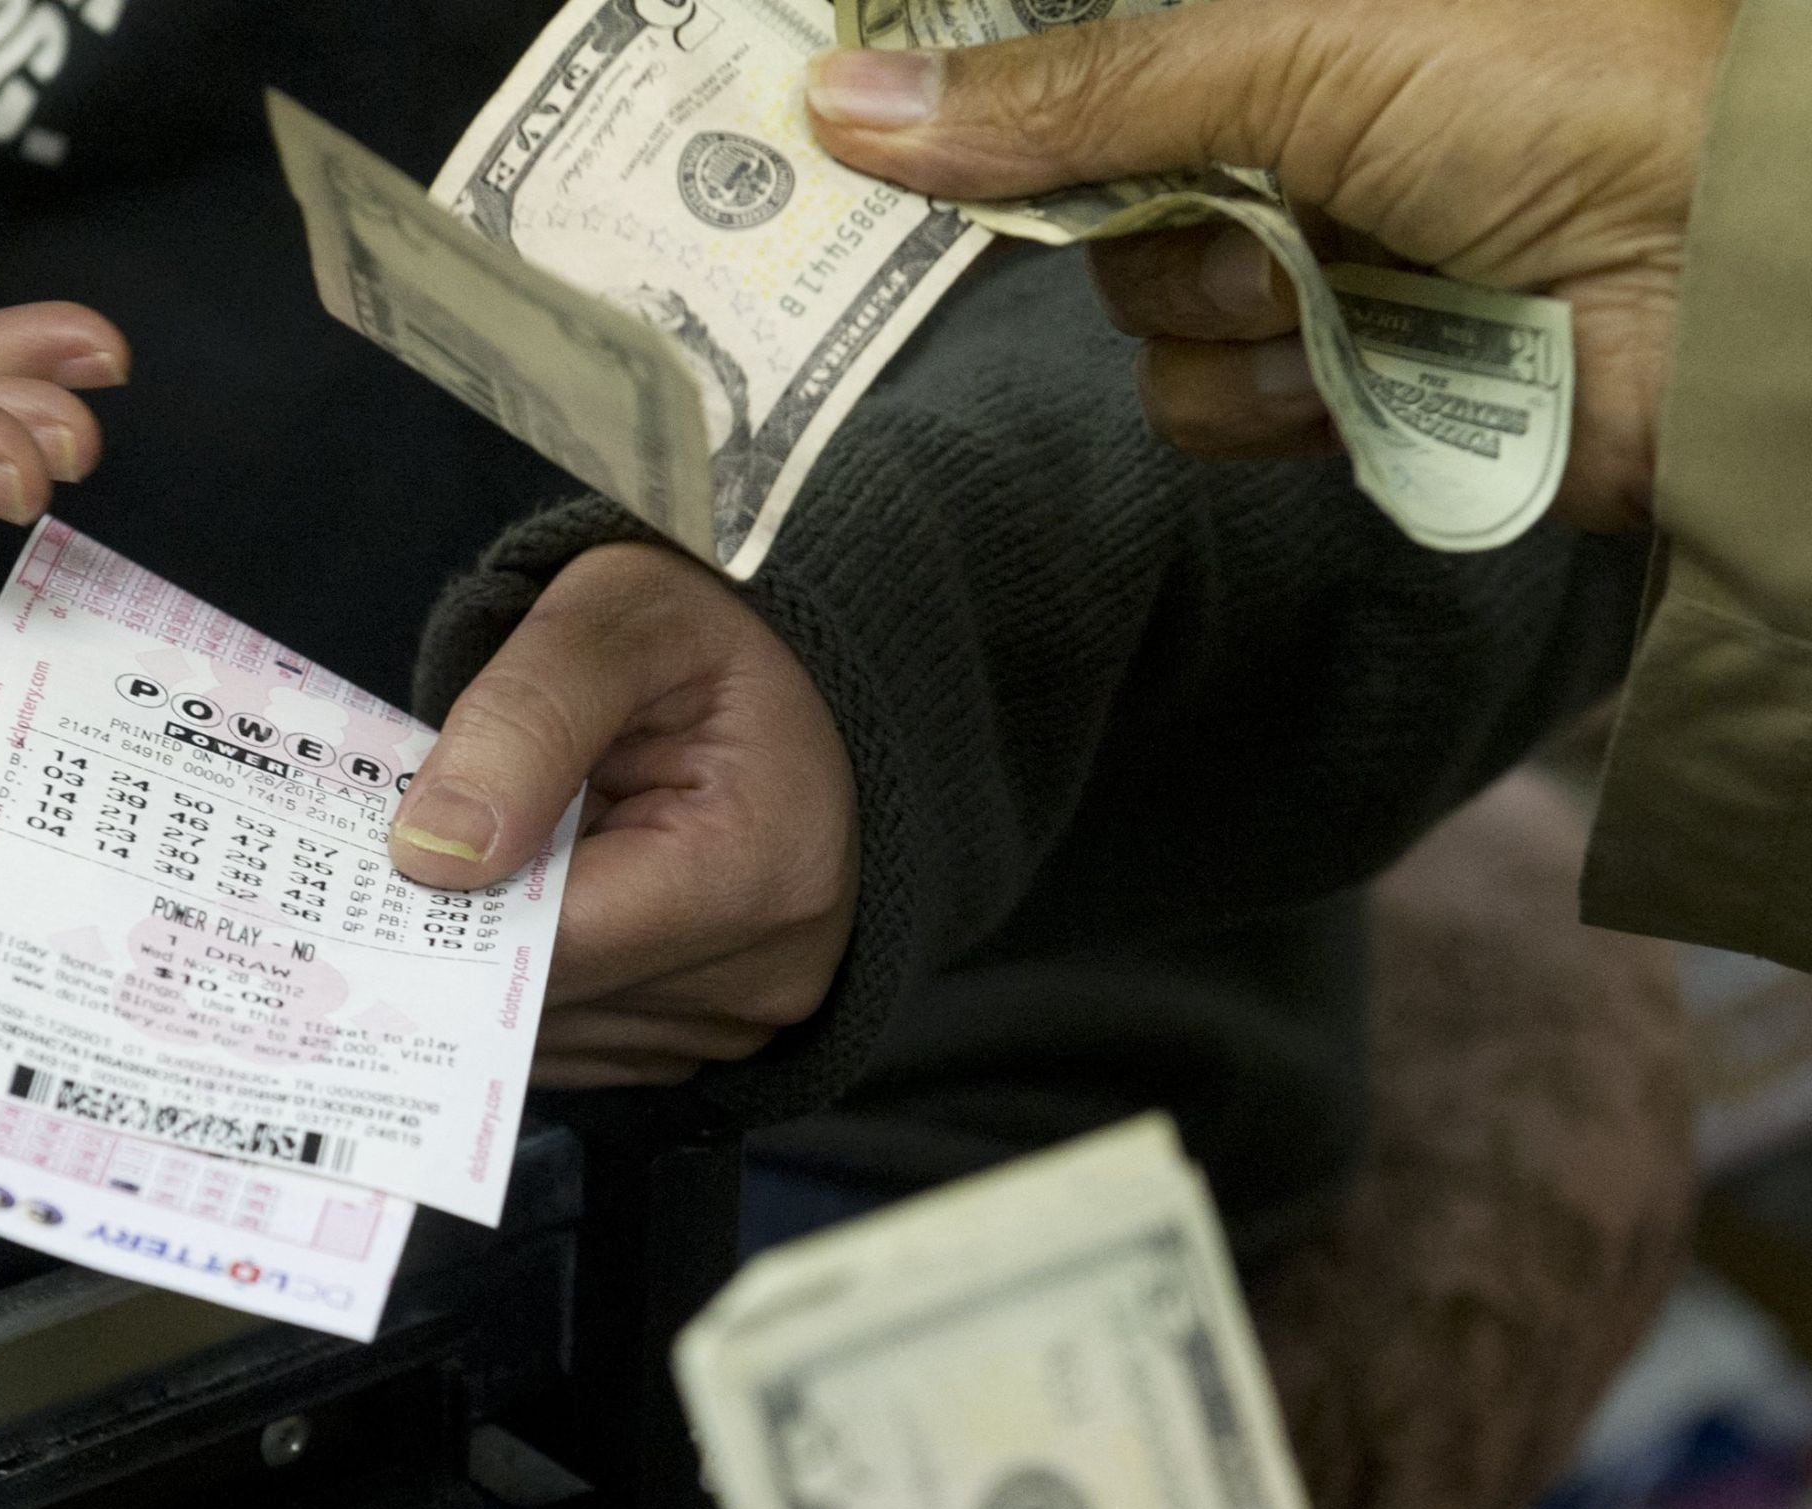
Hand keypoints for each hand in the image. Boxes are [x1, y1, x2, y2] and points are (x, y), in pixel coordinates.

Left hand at [388, 543, 856, 1089]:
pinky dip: (534, 976)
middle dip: (465, 929)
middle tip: (403, 852)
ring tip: (488, 858)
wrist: (800, 667)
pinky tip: (529, 896)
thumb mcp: (617, 621)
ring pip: (549, 1036)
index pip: (556, 939)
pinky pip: (579, 1038)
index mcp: (759, 868)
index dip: (451, 906)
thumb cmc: (712, 629)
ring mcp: (742, 1019)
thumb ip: (522, 721)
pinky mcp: (711, 1036)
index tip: (379, 861)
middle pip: (546, 1002)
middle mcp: (764, 973)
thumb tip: (430, 855)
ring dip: (495, 956)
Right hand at [804, 0, 1736, 528]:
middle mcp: (1281, 124)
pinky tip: (1360, 363)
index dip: (990, 95)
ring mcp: (1302, 253)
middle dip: (1156, 211)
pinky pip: (1203, 409)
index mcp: (1270, 16)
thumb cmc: (1556, 96)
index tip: (886, 123)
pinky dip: (1273, 398)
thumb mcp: (1298, 49)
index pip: (1080, 55)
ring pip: (1140, 314)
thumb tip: (846, 103)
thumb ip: (1075, 94)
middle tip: (1251, 195)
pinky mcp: (1326, 380)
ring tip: (1347, 282)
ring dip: (1229, 313)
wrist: (1724, 283)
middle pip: (1087, 189)